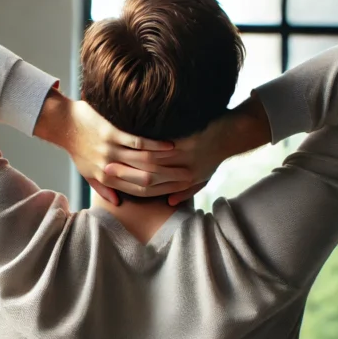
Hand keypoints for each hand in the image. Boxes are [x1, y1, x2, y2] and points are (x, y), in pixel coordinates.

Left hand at [34, 89, 193, 204]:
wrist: (62, 125)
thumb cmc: (77, 149)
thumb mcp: (87, 173)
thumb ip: (104, 188)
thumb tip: (119, 204)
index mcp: (106, 179)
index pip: (138, 191)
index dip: (159, 191)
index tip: (177, 190)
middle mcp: (110, 167)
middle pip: (146, 179)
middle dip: (169, 179)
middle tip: (189, 177)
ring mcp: (111, 150)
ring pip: (144, 162)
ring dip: (167, 163)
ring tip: (184, 162)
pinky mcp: (111, 133)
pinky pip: (138, 142)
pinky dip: (156, 145)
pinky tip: (170, 145)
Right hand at [104, 95, 271, 205]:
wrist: (234, 135)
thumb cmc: (214, 157)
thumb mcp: (203, 178)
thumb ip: (186, 191)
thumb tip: (169, 203)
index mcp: (185, 183)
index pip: (153, 190)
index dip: (131, 186)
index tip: (111, 182)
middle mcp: (185, 173)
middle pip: (149, 178)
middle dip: (125, 173)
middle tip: (103, 167)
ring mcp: (188, 157)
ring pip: (154, 162)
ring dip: (132, 158)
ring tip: (111, 150)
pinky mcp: (191, 141)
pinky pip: (166, 144)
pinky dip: (148, 142)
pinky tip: (131, 136)